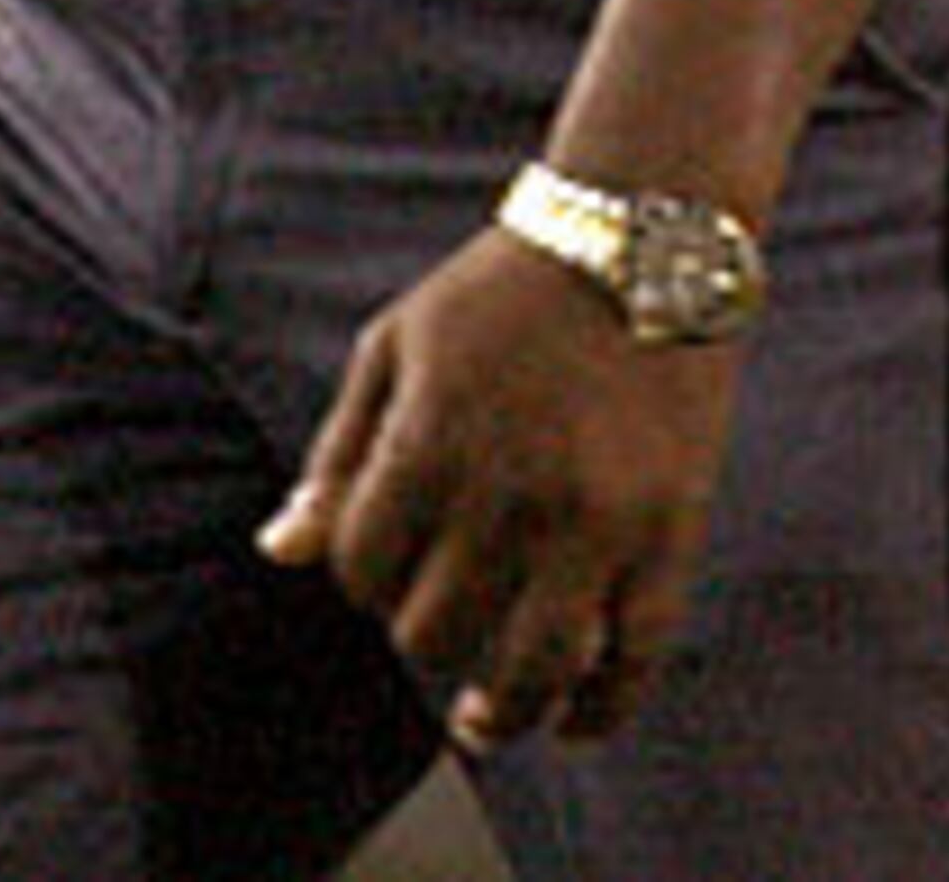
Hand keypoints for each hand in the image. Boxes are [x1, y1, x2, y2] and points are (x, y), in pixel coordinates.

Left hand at [258, 224, 739, 755]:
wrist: (646, 227)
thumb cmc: (507, 288)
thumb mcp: (400, 343)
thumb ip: (338, 452)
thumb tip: (279, 552)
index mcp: (430, 441)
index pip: (362, 573)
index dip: (367, 579)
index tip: (393, 566)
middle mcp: (507, 491)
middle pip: (432, 634)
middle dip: (424, 636)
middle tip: (444, 620)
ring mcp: (594, 518)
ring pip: (529, 673)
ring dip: (500, 710)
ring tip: (487, 712)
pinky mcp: (669, 529)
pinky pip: (634, 658)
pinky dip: (600, 711)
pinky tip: (573, 720)